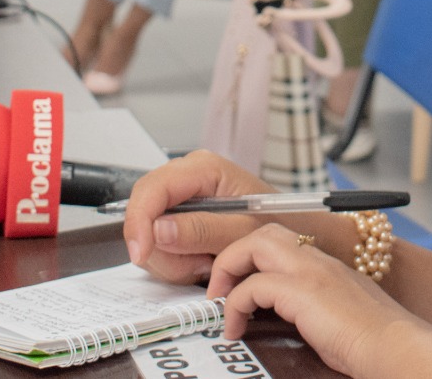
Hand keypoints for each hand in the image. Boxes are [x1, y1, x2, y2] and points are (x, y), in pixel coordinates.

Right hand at [121, 150, 273, 283]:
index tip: (142, 254)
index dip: (139, 222)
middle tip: (199, 264)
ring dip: (175, 260)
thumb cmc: (275, 223)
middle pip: (144, 213)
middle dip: (164, 249)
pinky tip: (202, 261)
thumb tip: (158, 229)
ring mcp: (181, 198)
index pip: (151, 189)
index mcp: (203, 168)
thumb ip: (201, 230)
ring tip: (208, 262)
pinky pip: (159, 246)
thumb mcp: (242, 231)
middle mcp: (186, 177)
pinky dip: (178, 263)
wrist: (292, 231)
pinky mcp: (178, 219)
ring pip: (148, 236)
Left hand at [208, 224, 431, 378]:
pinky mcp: (304, 292)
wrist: (398, 347)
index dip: (251, 257)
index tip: (236, 283)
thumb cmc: (375, 342)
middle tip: (219, 288)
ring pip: (255, 244)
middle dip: (233, 255)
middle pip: (263, 231)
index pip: (281, 242)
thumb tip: (288, 324)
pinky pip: (254, 285)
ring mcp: (311, 272)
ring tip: (220, 302)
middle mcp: (318, 260)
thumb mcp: (340, 317)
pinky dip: (235, 304)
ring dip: (229, 270)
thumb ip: (314, 310)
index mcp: (326, 265)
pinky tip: (236, 328)